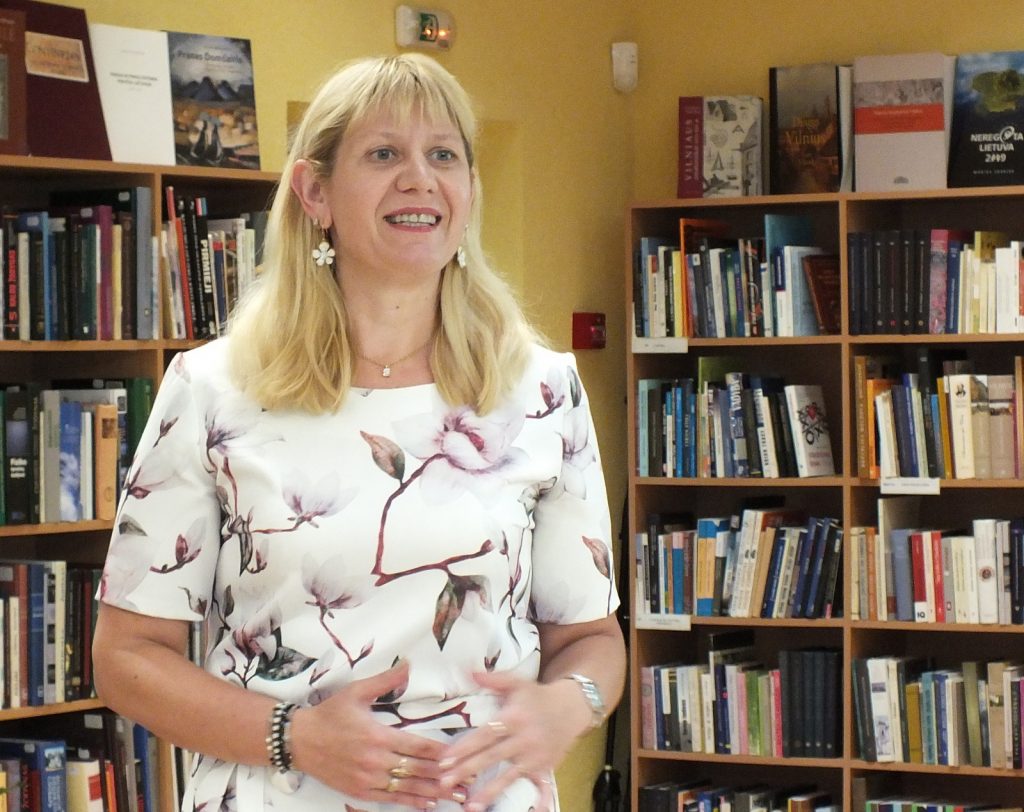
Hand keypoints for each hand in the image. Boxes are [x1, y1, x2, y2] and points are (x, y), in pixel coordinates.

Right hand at [290, 661, 465, 807]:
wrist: (298, 740)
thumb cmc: (329, 714)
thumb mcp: (356, 692)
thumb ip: (385, 681)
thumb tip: (408, 665)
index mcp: (377, 735)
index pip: (417, 745)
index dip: (442, 752)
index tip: (462, 756)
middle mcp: (375, 760)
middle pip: (418, 770)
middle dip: (446, 776)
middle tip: (470, 780)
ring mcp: (367, 778)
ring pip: (407, 788)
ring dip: (434, 792)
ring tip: (457, 797)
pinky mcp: (359, 791)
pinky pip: (389, 799)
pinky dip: (410, 802)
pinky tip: (427, 804)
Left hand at [438, 671, 591, 811]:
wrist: (572, 707)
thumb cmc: (538, 696)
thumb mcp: (517, 683)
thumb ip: (493, 680)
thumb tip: (470, 672)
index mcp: (514, 717)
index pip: (485, 734)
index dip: (465, 747)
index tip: (445, 758)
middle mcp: (524, 738)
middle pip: (491, 757)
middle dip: (467, 770)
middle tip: (444, 782)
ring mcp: (535, 756)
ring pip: (508, 776)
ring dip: (488, 792)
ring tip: (470, 805)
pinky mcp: (545, 768)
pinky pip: (538, 787)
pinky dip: (536, 802)